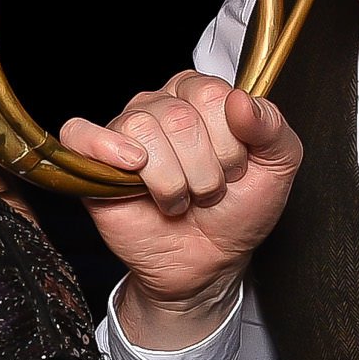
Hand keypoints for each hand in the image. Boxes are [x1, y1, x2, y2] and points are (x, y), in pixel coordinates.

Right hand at [58, 72, 301, 347]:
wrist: (208, 263)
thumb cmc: (238, 211)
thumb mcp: (278, 168)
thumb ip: (272, 127)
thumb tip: (242, 101)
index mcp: (201, 95)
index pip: (212, 96)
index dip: (229, 144)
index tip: (234, 171)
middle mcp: (160, 104)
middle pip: (178, 116)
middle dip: (203, 169)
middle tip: (206, 191)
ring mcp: (124, 131)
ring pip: (141, 130)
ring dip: (170, 181)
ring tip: (178, 197)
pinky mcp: (91, 161)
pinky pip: (80, 132)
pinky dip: (104, 148)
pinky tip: (132, 167)